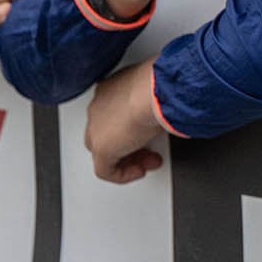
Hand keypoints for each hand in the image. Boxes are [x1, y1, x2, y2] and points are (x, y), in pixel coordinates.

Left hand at [84, 60, 166, 183]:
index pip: (113, 115)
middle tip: (150, 152)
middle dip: (130, 147)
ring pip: (105, 151)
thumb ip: (152, 103)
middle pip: (107, 135)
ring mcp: (96, 128)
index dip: (132, 130)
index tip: (149, 134)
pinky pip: (105, 170)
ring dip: (128, 160)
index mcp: (109, 90)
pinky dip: (123, 175)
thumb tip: (165, 112)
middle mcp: (98, 108)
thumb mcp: (155, 93)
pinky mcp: (101, 149)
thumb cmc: (158, 86)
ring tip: (148, 162)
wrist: (152, 92)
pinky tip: (139, 171)